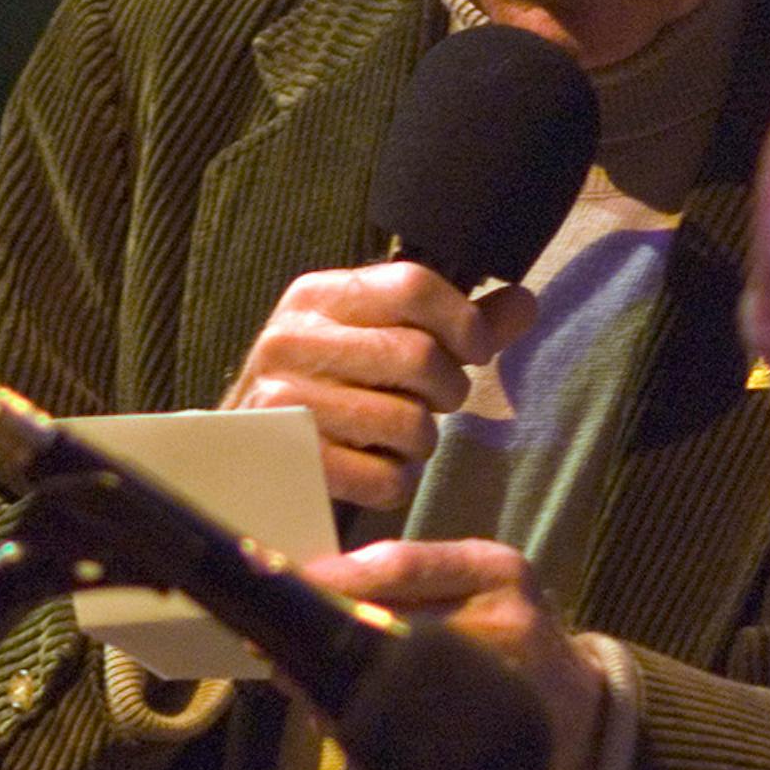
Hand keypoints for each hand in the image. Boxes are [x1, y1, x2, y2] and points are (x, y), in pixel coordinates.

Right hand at [224, 264, 536, 511]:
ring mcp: (285, 404)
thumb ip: (455, 325)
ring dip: (421, 443)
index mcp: (317, 296)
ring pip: (409, 422)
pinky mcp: (291, 465)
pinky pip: (385, 479)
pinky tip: (375, 470)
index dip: (463, 322)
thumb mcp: (378, 342)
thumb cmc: (331, 392)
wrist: (245, 460)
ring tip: (398, 439)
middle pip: (419, 355)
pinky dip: (395, 483)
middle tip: (434, 405)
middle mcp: (292, 340)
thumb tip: (524, 303)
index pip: (413, 285)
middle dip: (448, 390)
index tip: (474, 353)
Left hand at [305, 539, 607, 769]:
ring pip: (396, 679)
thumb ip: (415, 585)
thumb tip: (312, 590)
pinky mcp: (497, 734)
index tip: (284, 587)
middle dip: (325, 636)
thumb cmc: (509, 640)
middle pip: (393, 621)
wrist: (582, 714)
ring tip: (298, 686)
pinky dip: (367, 729)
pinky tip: (339, 724)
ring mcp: (506, 679)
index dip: (335, 577)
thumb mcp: (479, 590)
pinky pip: (415, 729)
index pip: (401, 564)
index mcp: (495, 569)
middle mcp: (507, 616)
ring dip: (335, 687)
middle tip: (269, 645)